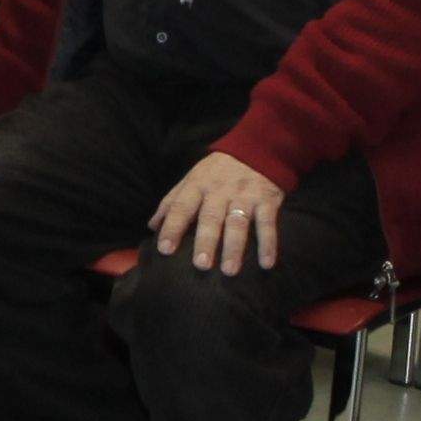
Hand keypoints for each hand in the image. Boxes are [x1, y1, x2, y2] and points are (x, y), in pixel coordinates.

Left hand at [149, 150, 289, 276]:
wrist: (257, 149)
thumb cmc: (217, 172)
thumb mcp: (192, 179)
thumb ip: (172, 202)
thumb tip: (151, 227)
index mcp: (197, 185)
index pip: (181, 207)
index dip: (172, 227)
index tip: (164, 249)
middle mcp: (220, 191)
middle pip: (211, 218)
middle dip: (206, 241)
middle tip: (201, 265)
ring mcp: (245, 196)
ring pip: (238, 223)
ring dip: (234, 247)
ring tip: (229, 270)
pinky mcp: (267, 201)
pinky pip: (267, 224)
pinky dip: (268, 244)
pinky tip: (266, 263)